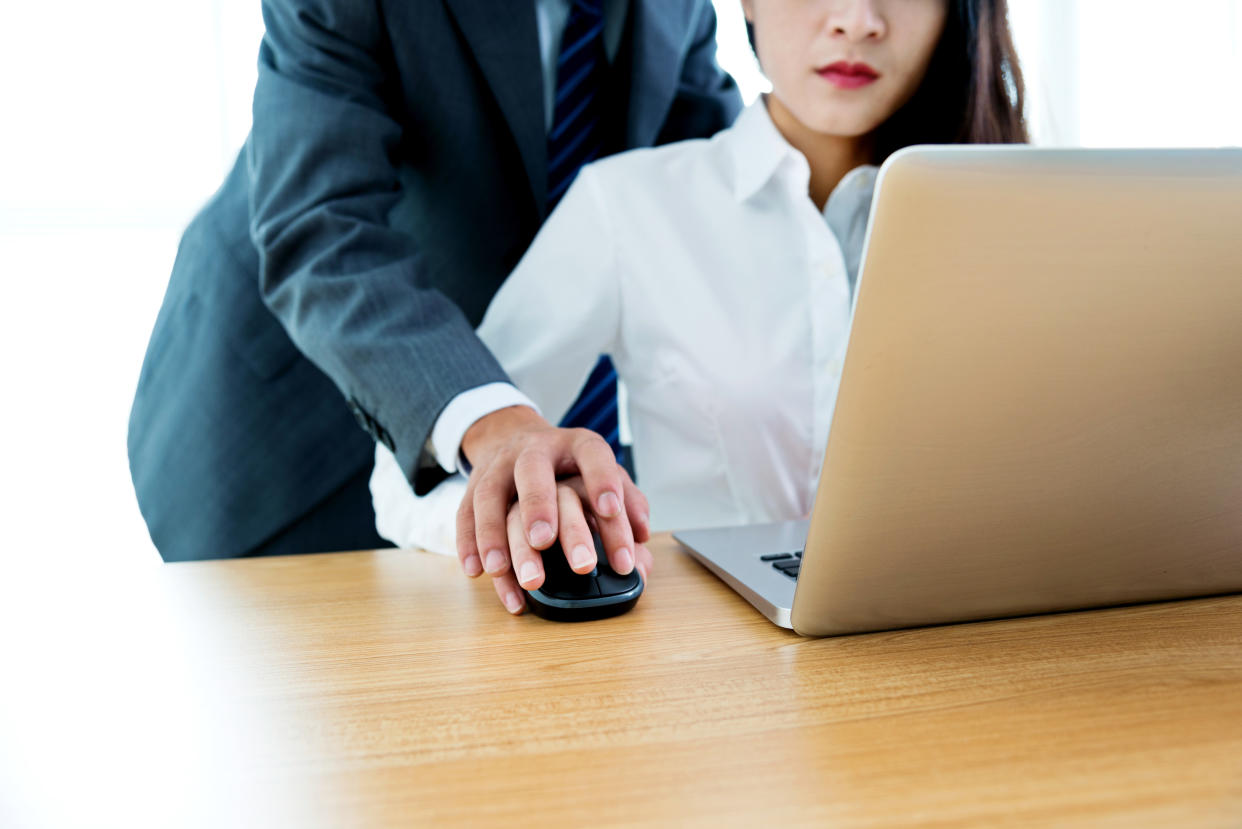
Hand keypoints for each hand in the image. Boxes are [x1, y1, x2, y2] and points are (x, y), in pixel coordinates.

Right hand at [455, 406, 650, 613]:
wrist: (518, 438)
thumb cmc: (570, 467)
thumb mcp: (602, 474)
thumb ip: (627, 502)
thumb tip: (642, 534)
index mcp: (576, 444)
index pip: (592, 454)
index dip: (602, 479)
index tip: (610, 510)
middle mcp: (535, 449)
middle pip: (533, 471)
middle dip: (538, 505)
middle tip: (544, 541)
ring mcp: (500, 465)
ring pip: (490, 494)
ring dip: (493, 533)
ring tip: (500, 569)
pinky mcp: (474, 484)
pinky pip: (465, 513)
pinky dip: (468, 544)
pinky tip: (476, 572)